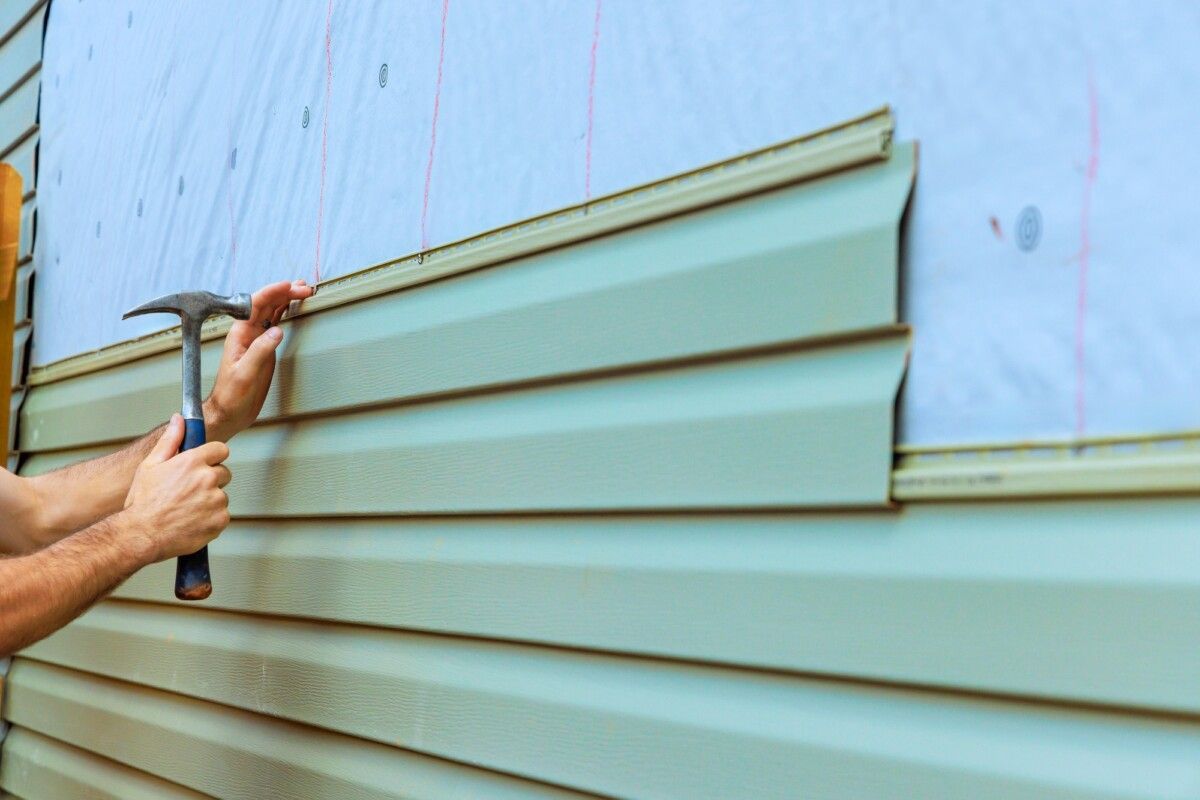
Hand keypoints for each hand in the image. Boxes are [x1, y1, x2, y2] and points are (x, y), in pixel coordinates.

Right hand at [121, 415, 231, 563]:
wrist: (141, 535)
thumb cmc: (142, 503)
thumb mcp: (150, 466)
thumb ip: (170, 440)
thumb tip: (179, 420)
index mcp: (192, 462)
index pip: (221, 449)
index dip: (212, 457)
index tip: (204, 465)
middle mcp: (207, 478)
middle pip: (223, 473)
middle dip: (210, 480)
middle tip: (188, 492)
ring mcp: (216, 500)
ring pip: (222, 496)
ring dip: (210, 501)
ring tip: (186, 509)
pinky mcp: (220, 520)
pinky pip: (222, 516)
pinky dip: (211, 519)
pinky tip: (192, 521)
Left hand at [205, 279, 314, 441]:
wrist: (230, 411)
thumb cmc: (231, 395)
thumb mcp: (245, 373)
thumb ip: (260, 351)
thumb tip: (277, 331)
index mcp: (240, 334)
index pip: (256, 305)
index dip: (272, 292)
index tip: (288, 286)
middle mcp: (247, 333)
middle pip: (266, 304)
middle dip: (285, 292)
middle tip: (304, 288)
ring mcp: (256, 339)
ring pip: (271, 311)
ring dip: (286, 298)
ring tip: (302, 290)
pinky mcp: (264, 347)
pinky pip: (275, 323)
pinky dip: (285, 312)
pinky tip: (292, 306)